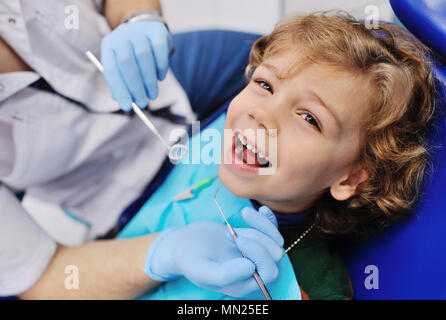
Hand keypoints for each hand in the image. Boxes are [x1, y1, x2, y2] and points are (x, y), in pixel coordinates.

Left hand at [101, 20, 171, 110]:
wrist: (147, 29)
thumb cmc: (133, 55)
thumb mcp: (123, 67)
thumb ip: (121, 83)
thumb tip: (125, 103)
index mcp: (109, 45)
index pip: (111, 69)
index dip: (119, 90)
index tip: (127, 107)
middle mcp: (121, 34)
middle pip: (126, 63)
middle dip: (135, 87)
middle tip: (142, 103)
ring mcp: (139, 30)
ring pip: (143, 57)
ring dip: (149, 81)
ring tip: (152, 95)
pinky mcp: (157, 30)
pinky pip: (159, 51)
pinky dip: (160, 68)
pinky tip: (160, 78)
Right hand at [143, 205, 283, 296]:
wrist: (182, 245)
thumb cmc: (189, 260)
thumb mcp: (201, 270)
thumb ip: (225, 275)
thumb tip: (251, 268)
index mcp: (243, 284)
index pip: (268, 272)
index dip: (260, 255)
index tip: (239, 240)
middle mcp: (252, 272)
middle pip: (275, 256)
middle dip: (259, 240)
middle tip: (233, 233)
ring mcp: (253, 255)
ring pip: (274, 241)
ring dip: (260, 227)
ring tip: (237, 222)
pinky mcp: (252, 239)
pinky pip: (270, 230)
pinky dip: (268, 219)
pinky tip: (262, 209)